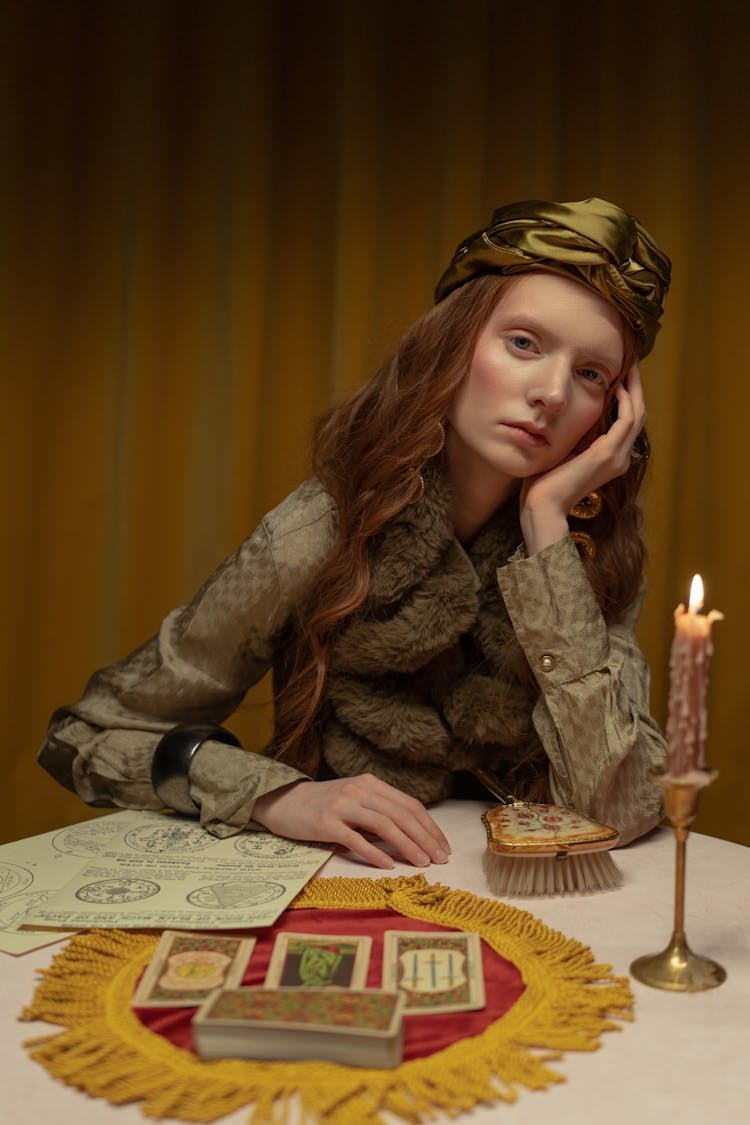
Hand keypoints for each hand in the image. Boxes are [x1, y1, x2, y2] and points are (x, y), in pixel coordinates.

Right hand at [251, 774, 450, 869]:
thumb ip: (379, 811)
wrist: (282, 801)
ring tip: (421, 863)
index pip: (409, 804)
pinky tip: (388, 865)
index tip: (443, 847)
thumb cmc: (322, 805)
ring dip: (406, 846)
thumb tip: (413, 835)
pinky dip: (374, 853)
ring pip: (384, 825)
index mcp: (370, 783)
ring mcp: (342, 805)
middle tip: (440, 859)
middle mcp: (359, 790)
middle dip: (425, 838)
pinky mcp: (325, 822)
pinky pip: (355, 838)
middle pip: (401, 814)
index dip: (429, 826)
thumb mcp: (354, 800)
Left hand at [519, 362, 645, 553]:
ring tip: (630, 366)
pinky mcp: (606, 454)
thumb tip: (576, 415)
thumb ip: (576, 437)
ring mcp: (616, 457)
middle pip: (638, 415)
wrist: (542, 506)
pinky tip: (616, 386)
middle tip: (632, 362)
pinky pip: (625, 420)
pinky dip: (624, 401)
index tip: (621, 375)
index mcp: (611, 459)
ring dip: (634, 389)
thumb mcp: (565, 452)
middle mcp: (619, 458)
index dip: (628, 397)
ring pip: (636, 415)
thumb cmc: (544, 482)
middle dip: (636, 388)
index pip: (627, 422)